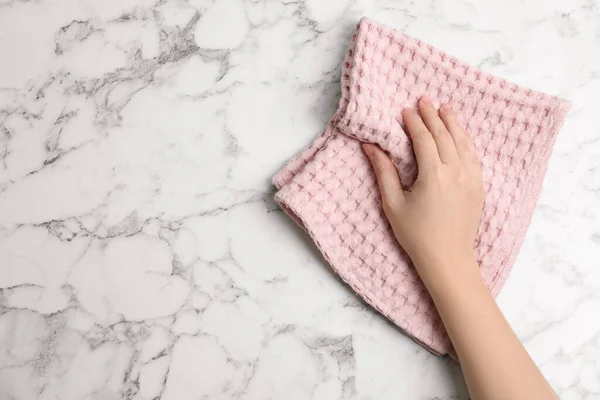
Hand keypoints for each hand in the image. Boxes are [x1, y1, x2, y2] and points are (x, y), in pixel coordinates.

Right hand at [362, 96, 483, 285]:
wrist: (448, 258)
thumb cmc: (416, 234)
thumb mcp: (393, 204)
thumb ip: (384, 172)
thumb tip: (371, 147)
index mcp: (434, 175)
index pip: (425, 139)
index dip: (415, 122)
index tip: (406, 110)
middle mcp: (456, 172)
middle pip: (445, 135)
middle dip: (434, 115)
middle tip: (424, 99)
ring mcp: (472, 179)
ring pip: (463, 142)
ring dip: (453, 123)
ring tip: (445, 108)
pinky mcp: (479, 187)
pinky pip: (474, 155)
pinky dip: (466, 140)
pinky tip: (460, 134)